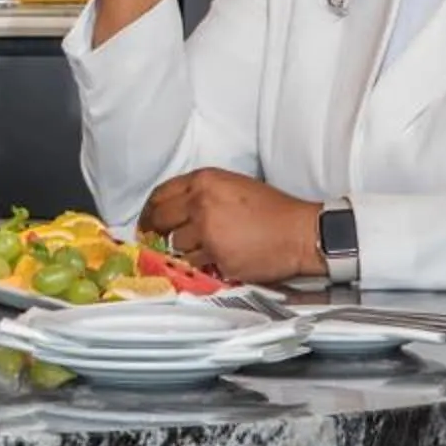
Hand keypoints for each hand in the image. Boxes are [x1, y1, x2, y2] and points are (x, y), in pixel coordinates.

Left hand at [138, 169, 324, 286]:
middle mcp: (201, 203)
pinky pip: (195, 264)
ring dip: (183, 250)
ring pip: (176, 245)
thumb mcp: (233, 186)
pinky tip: (215, 259)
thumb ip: (201, 194)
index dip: (149, 210)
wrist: (299, 232)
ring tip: (204, 248)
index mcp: (205, 181)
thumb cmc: (273, 210)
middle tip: (154, 239)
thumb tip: (176, 209)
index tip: (147, 220)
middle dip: (154, 231)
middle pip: (159, 220)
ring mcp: (208, 232)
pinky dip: (201, 264)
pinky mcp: (217, 257)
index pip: (160, 194)